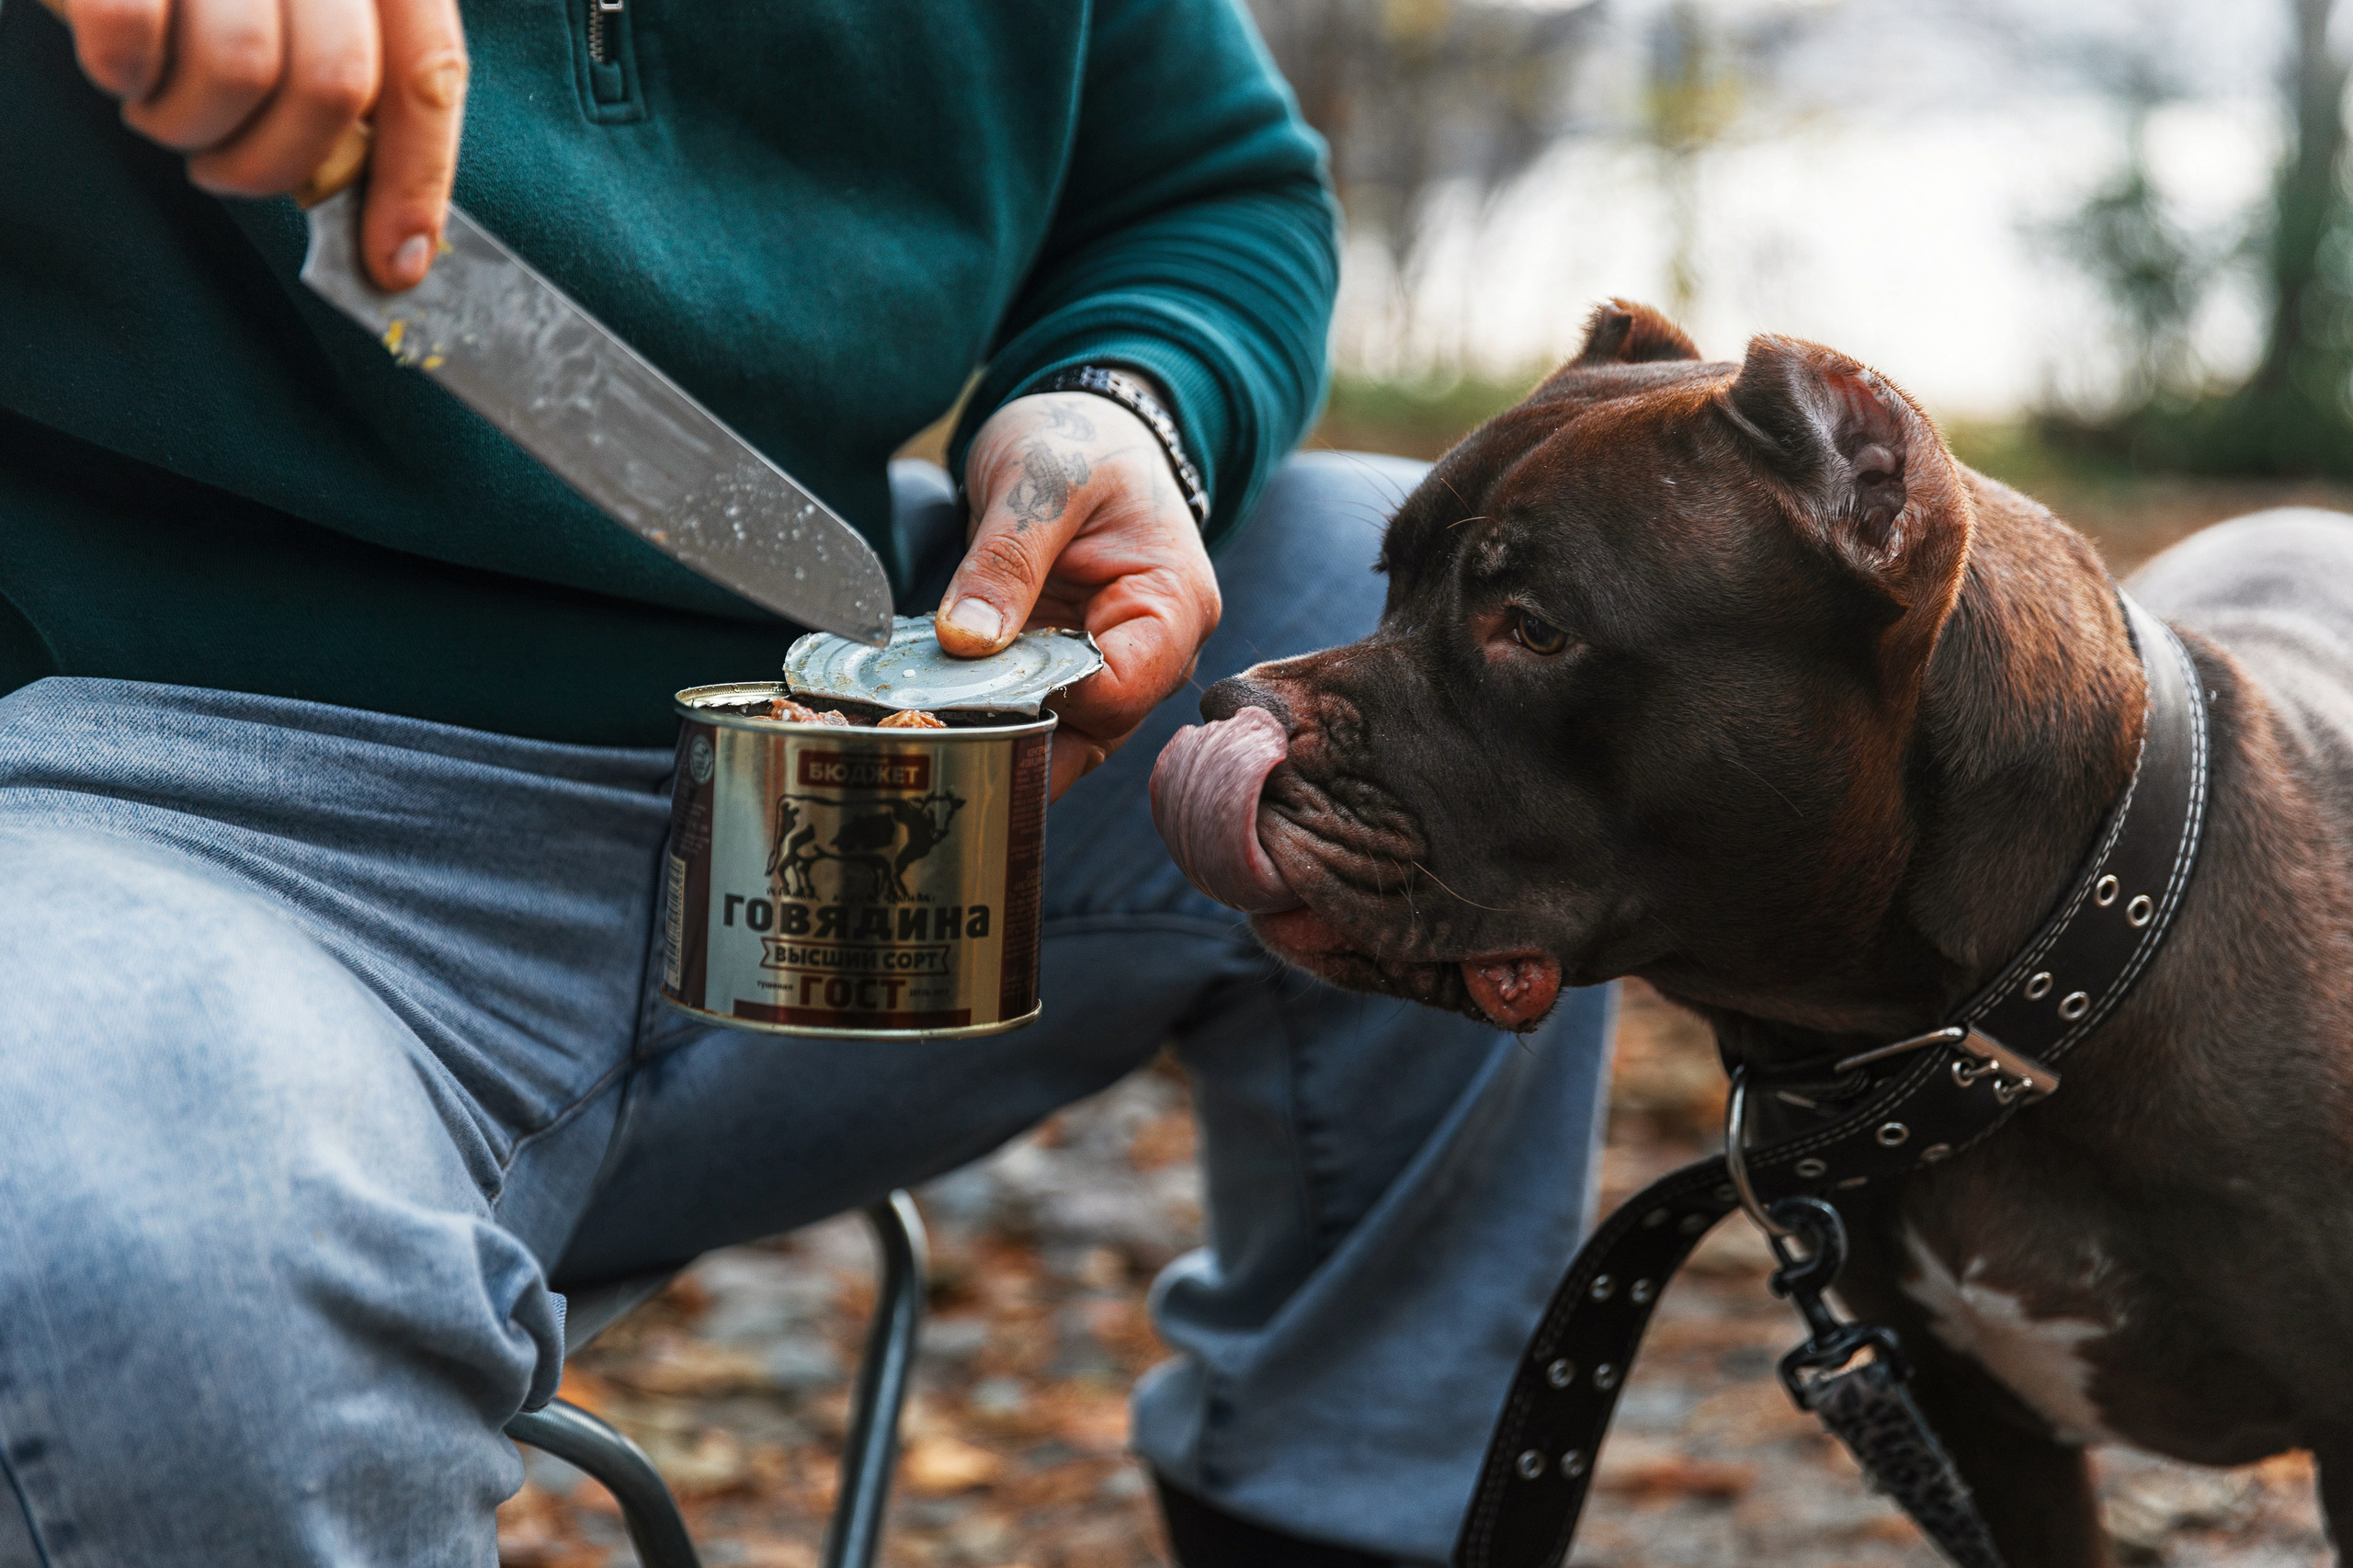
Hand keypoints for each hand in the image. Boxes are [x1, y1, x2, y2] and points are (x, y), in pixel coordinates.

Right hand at [54, 0, 465, 290]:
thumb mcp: (305, 8)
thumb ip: (344, 79)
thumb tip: (386, 223)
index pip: (426, 73)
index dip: (416, 182)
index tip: (395, 264)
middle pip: (336, 88)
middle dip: (278, 163)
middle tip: (226, 169)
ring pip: (241, 70)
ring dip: (192, 126)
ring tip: (163, 109)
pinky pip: (132, 34)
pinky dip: (123, 73)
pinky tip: (121, 65)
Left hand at [945, 390, 1221, 800]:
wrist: (1080, 427)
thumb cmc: (1081, 440)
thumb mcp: (1038, 480)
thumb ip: (1005, 562)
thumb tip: (966, 641)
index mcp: (1174, 604)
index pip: (1122, 690)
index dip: (1050, 700)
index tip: (973, 692)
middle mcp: (1158, 651)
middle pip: (1097, 729)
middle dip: (1020, 737)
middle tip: (934, 736)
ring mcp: (1116, 665)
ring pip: (1068, 737)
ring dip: (1003, 740)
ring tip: (930, 739)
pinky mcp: (1073, 667)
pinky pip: (1042, 715)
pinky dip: (996, 721)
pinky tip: (943, 722)